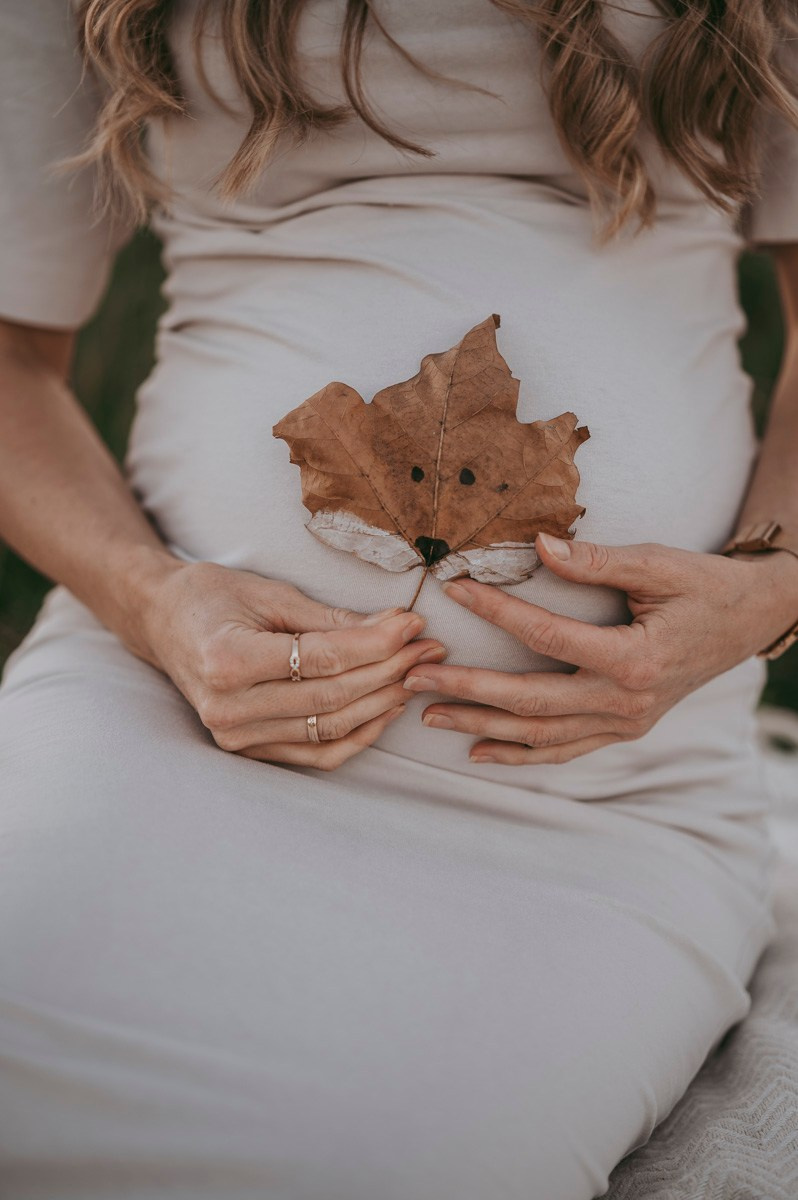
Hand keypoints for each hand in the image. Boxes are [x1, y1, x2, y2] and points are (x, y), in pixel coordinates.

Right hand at [138, 560, 445, 769]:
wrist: (162, 622)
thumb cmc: (212, 596)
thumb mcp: (270, 594)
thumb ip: (332, 618)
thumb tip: (397, 626)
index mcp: (228, 660)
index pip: (324, 659)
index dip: (378, 644)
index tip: (414, 625)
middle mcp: (229, 708)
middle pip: (333, 696)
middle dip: (390, 669)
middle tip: (428, 647)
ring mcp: (235, 737)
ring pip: (331, 728)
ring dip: (382, 702)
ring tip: (415, 672)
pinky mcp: (247, 751)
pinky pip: (317, 754)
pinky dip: (358, 735)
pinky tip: (386, 708)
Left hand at [403, 533, 797, 764]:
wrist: (750, 621)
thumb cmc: (706, 587)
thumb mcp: (659, 564)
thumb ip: (597, 559)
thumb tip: (540, 546)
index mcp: (634, 660)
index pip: (546, 638)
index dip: (497, 612)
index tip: (455, 590)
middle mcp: (626, 703)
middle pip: (530, 702)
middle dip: (467, 691)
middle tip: (415, 679)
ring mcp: (625, 723)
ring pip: (540, 735)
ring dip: (482, 728)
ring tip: (431, 716)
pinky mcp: (624, 729)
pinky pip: (564, 750)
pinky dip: (521, 754)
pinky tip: (481, 753)